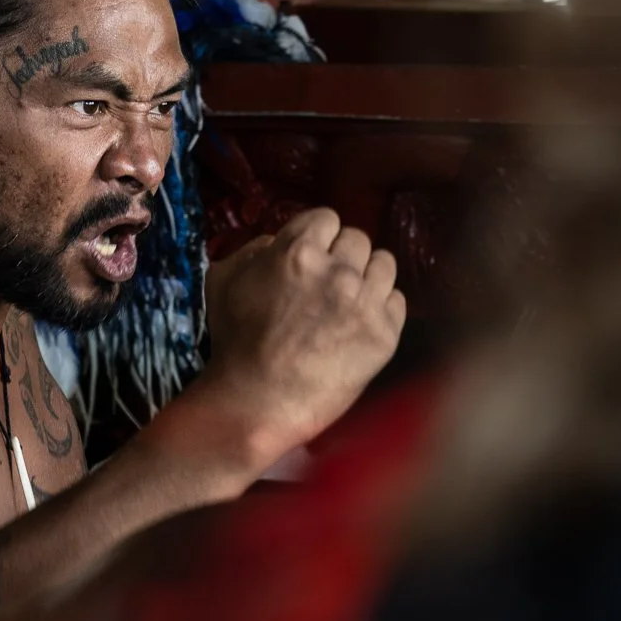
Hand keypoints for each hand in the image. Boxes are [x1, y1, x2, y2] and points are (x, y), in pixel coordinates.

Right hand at [187, 207, 406, 471]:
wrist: (257, 404)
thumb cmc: (234, 344)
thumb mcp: (223, 281)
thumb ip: (253, 250)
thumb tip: (280, 241)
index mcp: (297, 251)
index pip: (327, 217)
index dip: (318, 236)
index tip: (313, 255)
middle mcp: (337, 270)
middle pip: (358, 238)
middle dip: (343, 256)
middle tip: (329, 281)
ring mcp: (365, 301)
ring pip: (384, 264)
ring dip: (368, 276)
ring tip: (351, 298)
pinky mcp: (384, 333)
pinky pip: (398, 300)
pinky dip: (382, 308)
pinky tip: (362, 322)